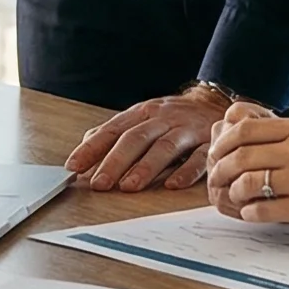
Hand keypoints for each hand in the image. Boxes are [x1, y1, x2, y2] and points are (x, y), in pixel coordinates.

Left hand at [62, 86, 234, 191]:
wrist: (214, 102)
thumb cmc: (171, 117)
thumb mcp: (141, 118)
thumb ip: (113, 134)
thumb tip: (84, 153)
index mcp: (142, 113)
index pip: (113, 130)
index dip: (92, 148)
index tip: (74, 166)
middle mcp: (163, 119)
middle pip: (136, 138)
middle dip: (115, 161)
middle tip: (100, 183)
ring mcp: (187, 130)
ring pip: (165, 147)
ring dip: (146, 167)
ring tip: (129, 186)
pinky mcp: (209, 142)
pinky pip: (199, 157)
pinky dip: (186, 171)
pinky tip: (173, 184)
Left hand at [207, 103, 288, 241]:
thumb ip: (287, 136)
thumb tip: (248, 138)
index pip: (246, 129)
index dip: (224, 142)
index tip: (217, 154)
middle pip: (241, 155)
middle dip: (221, 169)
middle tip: (217, 179)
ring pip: (247, 182)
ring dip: (234, 192)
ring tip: (237, 198)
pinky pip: (263, 210)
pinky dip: (250, 213)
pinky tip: (253, 214)